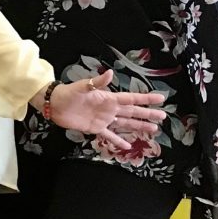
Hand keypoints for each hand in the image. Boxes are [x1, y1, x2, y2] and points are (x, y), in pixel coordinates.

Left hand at [40, 69, 167, 149]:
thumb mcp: (84, 86)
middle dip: (148, 114)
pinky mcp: (95, 128)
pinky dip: (118, 141)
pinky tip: (128, 146)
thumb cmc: (69, 92)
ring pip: (125, 124)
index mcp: (109, 98)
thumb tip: (110, 72)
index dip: (146, 98)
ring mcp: (103, 119)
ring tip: (153, 129)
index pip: (131, 98)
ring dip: (139, 126)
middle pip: (132, 112)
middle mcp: (109, 109)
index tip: (161, 98)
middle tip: (163, 116)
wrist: (54, 104)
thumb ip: (98, 81)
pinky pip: (109, 136)